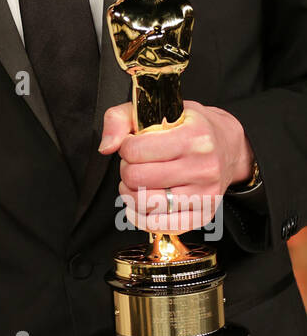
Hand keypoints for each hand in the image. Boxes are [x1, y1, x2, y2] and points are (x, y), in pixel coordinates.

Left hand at [98, 99, 254, 233]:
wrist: (228, 146)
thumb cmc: (189, 127)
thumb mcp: (156, 110)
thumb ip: (120, 119)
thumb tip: (106, 147)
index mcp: (193, 136)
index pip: (135, 150)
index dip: (126, 147)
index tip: (134, 145)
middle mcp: (203, 167)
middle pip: (137, 178)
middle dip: (127, 170)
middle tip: (135, 164)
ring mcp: (205, 194)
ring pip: (146, 204)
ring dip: (131, 193)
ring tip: (137, 181)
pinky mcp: (203, 215)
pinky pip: (160, 225)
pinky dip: (141, 217)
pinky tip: (140, 204)